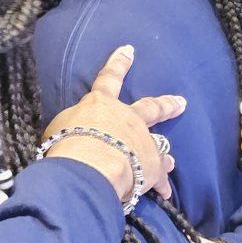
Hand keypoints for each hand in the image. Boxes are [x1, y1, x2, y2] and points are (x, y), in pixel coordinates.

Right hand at [40, 45, 185, 202]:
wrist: (90, 166)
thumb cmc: (68, 144)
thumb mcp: (59, 128)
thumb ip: (72, 127)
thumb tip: (73, 133)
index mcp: (101, 104)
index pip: (109, 78)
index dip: (118, 63)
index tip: (129, 49)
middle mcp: (127, 119)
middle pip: (150, 108)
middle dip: (166, 105)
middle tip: (181, 102)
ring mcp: (143, 141)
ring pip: (159, 144)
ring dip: (164, 153)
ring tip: (172, 161)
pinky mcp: (151, 166)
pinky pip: (158, 177)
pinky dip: (160, 185)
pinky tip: (164, 193)